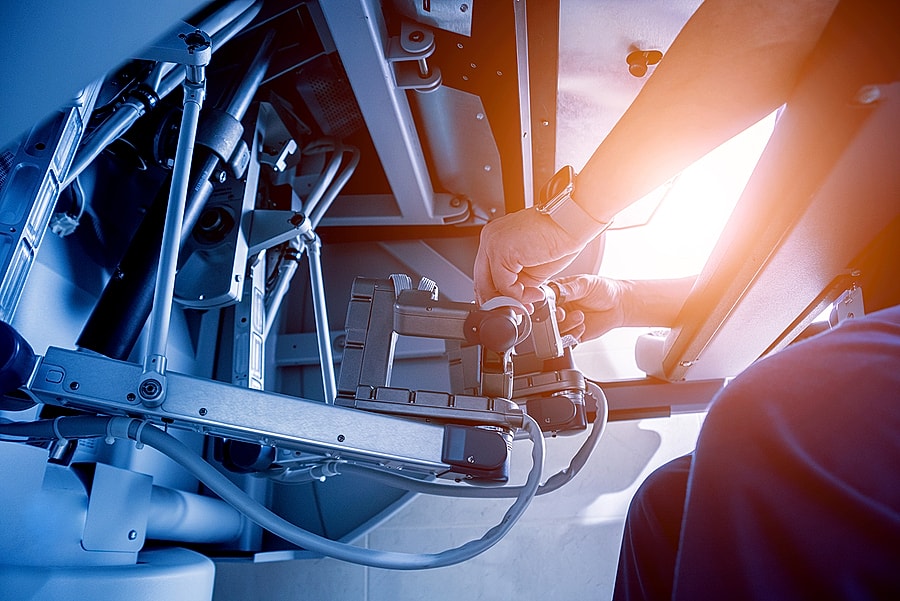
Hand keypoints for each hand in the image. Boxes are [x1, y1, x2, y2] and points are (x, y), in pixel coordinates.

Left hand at [474, 208, 590, 304]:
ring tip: (530, 302)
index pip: (484, 273)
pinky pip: (505, 284)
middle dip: (499, 302)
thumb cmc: (558, 237)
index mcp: (495, 239)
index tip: (509, 306)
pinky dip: (520, 295)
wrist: (572, 223)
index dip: (495, 295)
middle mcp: (490, 238)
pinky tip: (536, 293)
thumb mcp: (531, 266)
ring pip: (490, 285)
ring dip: (512, 300)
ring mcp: (493, 243)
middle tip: (518, 310)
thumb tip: (512, 301)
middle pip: (482, 280)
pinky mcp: (501, 251)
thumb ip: (517, 282)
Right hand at [552, 275, 629, 342]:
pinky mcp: (573, 334)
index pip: (543, 298)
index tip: (553, 305)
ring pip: (554, 330)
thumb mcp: (585, 284)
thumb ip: (568, 289)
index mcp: (558, 291)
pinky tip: (582, 326)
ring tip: (580, 317)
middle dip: (553, 318)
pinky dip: (572, 335)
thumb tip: (553, 292)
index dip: (545, 304)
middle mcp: (559, 307)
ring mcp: (565, 321)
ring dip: (566, 325)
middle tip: (563, 314)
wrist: (619, 305)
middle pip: (545, 317)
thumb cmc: (604, 290)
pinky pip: (565, 340)